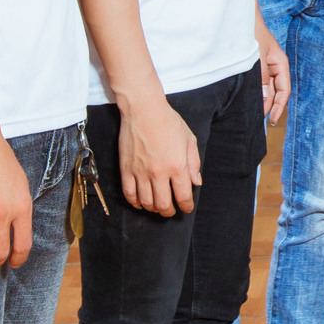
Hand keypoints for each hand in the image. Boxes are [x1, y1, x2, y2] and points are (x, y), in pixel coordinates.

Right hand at [117, 96, 200, 215]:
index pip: (183, 195)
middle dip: (169, 212)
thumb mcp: (189, 139)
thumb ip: (194, 163)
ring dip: (153, 208)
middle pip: (163, 204)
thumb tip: (196, 182)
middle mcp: (159, 173)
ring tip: (157, 207)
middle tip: (171, 212)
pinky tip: (140, 203)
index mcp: (177, 166)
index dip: (186, 206)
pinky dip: (135, 202)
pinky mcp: (126, 170)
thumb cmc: (168, 122)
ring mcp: (141, 173)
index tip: (187, 208)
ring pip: (146, 202)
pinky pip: (129, 194)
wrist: (144, 111)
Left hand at [255, 16, 290, 123]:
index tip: (273, 121)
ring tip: (253, 115)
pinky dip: (255, 92)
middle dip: (269, 107)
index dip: (280, 107)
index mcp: (281, 64)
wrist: (242, 18)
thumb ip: (262, 77)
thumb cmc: (253, 33)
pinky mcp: (255, 66)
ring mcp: (265, 66)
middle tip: (259, 123)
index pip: (284, 91)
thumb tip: (265, 98)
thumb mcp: (258, 56)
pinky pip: (258, 82)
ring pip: (266, 89)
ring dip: (261, 101)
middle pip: (275, 92)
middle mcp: (275, 67)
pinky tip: (248, 100)